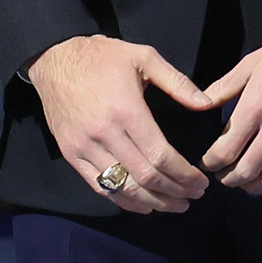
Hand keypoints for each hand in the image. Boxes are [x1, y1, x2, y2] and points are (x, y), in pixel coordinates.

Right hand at [29, 34, 208, 213]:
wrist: (54, 59)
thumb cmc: (102, 57)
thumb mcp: (144, 57)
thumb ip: (178, 82)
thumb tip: (207, 104)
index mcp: (127, 111)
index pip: (161, 156)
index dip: (185, 175)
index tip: (201, 183)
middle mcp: (105, 134)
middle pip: (146, 176)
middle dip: (175, 192)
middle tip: (194, 196)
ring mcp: (84, 147)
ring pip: (123, 186)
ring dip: (153, 201)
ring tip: (174, 205)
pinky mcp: (71, 153)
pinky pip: (98, 185)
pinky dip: (123, 200)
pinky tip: (143, 205)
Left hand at [195, 23, 261, 192]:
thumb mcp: (251, 63)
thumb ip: (224, 87)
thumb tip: (200, 105)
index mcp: (255, 108)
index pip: (225, 150)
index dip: (212, 163)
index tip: (208, 164)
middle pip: (246, 170)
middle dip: (230, 179)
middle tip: (224, 178)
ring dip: (255, 185)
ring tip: (248, 182)